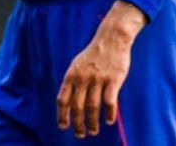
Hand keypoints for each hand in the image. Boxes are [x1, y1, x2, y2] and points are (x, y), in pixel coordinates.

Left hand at [57, 1, 144, 137]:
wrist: (111, 39)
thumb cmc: (94, 54)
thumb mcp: (77, 65)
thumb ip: (73, 81)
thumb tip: (68, 101)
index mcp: (71, 75)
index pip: (63, 99)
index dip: (62, 114)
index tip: (63, 126)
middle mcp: (82, 78)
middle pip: (77, 106)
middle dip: (77, 123)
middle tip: (80, 134)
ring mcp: (97, 79)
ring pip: (93, 107)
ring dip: (92, 122)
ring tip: (93, 131)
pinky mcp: (113, 80)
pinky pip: (110, 101)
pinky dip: (109, 113)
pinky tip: (109, 121)